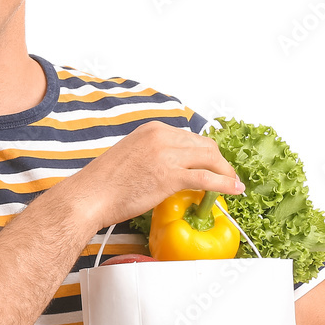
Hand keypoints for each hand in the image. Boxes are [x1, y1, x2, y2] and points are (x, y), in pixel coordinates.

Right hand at [63, 120, 243, 233]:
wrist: (90, 196)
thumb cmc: (104, 182)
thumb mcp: (131, 155)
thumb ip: (153, 154)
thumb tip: (171, 168)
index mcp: (152, 129)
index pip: (190, 137)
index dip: (206, 153)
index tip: (212, 164)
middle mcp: (162, 136)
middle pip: (205, 145)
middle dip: (220, 161)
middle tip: (227, 175)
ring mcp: (167, 155)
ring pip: (210, 159)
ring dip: (226, 173)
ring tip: (233, 184)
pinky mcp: (170, 176)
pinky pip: (207, 179)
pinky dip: (225, 184)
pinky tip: (233, 190)